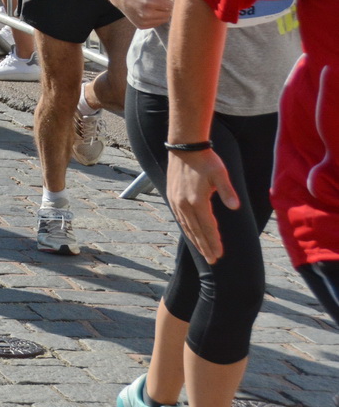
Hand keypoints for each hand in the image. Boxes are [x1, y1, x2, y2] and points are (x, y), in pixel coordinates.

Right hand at [116, 0, 173, 29]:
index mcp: (148, 2)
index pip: (170, 6)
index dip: (169, 0)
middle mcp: (146, 14)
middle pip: (168, 14)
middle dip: (167, 7)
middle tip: (160, 0)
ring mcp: (143, 21)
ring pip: (164, 20)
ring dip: (163, 13)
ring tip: (155, 5)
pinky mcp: (141, 26)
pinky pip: (157, 23)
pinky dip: (157, 18)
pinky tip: (150, 11)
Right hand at [168, 148, 238, 264]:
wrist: (184, 147)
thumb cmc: (206, 160)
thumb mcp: (220, 174)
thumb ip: (227, 192)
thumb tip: (235, 207)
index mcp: (197, 201)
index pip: (208, 227)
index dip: (214, 242)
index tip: (219, 255)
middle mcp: (184, 204)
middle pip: (196, 231)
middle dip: (205, 247)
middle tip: (212, 260)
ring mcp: (176, 201)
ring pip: (186, 226)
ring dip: (195, 240)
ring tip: (202, 250)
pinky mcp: (172, 196)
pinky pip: (180, 218)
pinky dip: (186, 228)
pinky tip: (190, 232)